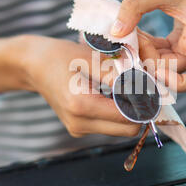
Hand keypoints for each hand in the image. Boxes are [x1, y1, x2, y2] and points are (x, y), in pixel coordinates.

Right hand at [14, 35, 140, 137]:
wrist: (34, 65)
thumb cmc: (61, 56)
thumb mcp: (89, 59)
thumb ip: (116, 74)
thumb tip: (143, 87)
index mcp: (81, 106)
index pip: (129, 118)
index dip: (145, 105)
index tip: (151, 88)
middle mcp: (80, 124)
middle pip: (128, 130)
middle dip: (139, 111)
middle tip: (142, 89)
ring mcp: (78, 129)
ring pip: (120, 129)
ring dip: (128, 113)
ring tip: (125, 89)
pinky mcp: (78, 129)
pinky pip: (108, 126)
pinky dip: (115, 113)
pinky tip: (110, 95)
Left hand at [111, 0, 185, 91]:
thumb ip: (135, 7)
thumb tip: (116, 32)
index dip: (177, 82)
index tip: (156, 67)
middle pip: (173, 73)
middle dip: (149, 62)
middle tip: (132, 41)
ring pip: (165, 65)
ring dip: (146, 55)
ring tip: (132, 34)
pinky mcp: (180, 42)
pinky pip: (162, 53)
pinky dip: (148, 48)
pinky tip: (136, 33)